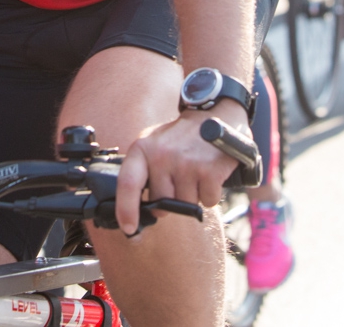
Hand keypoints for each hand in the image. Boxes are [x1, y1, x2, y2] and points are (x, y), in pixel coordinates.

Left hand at [114, 106, 245, 236]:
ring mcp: (185, 164)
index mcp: (143, 149)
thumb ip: (143, 173)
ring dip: (192, 196)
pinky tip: (209, 174)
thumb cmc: (181, 137)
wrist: (217, 115)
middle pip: (161, 203)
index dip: (125, 210)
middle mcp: (162, 156)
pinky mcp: (209, 171)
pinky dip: (210, 194)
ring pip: (185, 205)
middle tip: (179, 179)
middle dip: (171, 200)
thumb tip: (134, 212)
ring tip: (195, 172)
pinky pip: (207, 202)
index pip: (127, 184)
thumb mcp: (154, 145)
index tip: (129, 229)